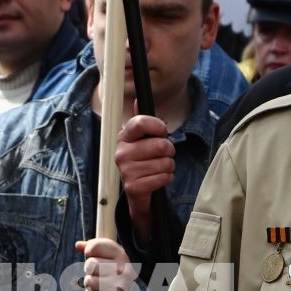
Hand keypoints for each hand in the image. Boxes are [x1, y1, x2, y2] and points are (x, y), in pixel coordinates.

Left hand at [74, 236, 136, 290]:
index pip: (94, 247)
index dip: (89, 251)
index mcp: (121, 254)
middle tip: (97, 273)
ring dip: (89, 284)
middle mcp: (124, 268)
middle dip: (88, 269)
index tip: (94, 255)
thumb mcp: (106, 254)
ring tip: (99, 284)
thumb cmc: (111, 270)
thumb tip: (78, 245)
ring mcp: (121, 285)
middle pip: (91, 264)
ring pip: (89, 281)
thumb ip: (92, 247)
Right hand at [113, 115, 173, 242]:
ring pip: (165, 163)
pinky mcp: (133, 187)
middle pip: (160, 145)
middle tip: (163, 155)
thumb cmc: (142, 161)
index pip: (141, 122)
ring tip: (159, 168)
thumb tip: (138, 100)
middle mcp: (121, 153)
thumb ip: (142, 122)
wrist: (137, 190)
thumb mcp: (141, 140)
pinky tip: (159, 179)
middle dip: (169, 151)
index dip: (158, 126)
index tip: (162, 132)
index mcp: (123, 137)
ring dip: (169, 166)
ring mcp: (126, 170)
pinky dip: (167, 178)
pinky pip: (163, 178)